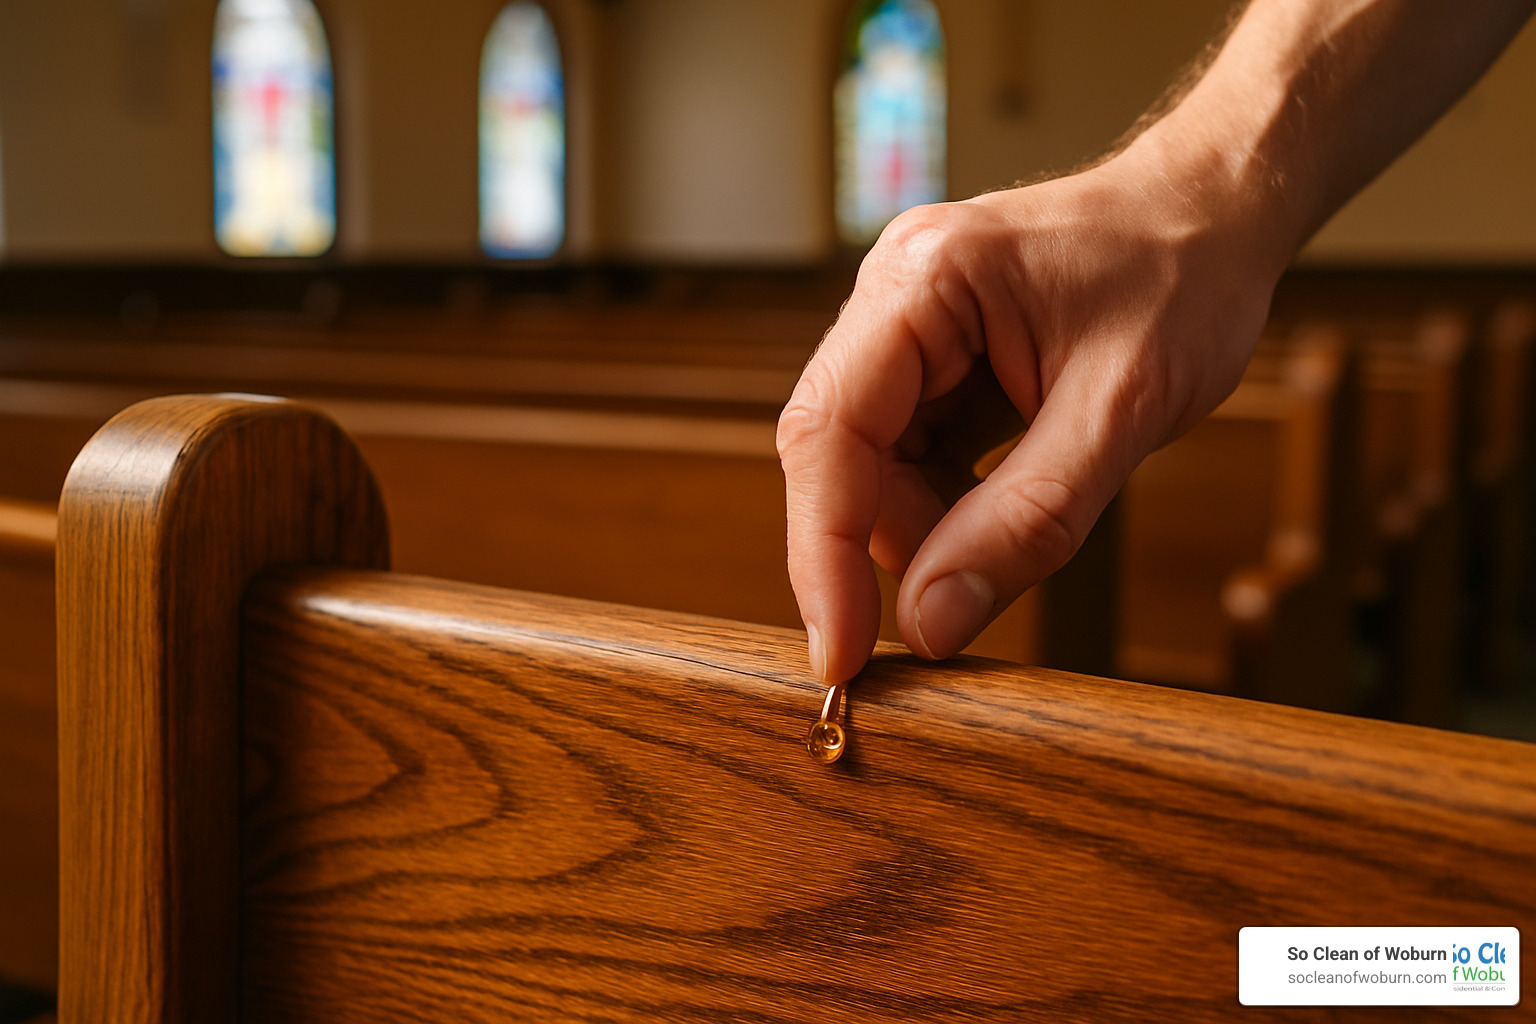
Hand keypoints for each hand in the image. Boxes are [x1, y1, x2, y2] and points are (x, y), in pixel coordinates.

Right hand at [777, 148, 1287, 682]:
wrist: (1218, 218)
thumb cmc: (1184, 280)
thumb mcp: (1122, 410)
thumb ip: (1026, 521)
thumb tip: (928, 624)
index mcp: (923, 281)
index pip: (828, 431)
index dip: (823, 551)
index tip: (840, 653)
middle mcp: (893, 300)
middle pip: (840, 456)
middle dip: (895, 542)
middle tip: (964, 599)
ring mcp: (907, 332)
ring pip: (872, 470)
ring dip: (931, 527)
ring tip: (1025, 520)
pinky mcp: (931, 364)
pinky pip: (910, 461)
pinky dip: (951, 507)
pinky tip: (1008, 505)